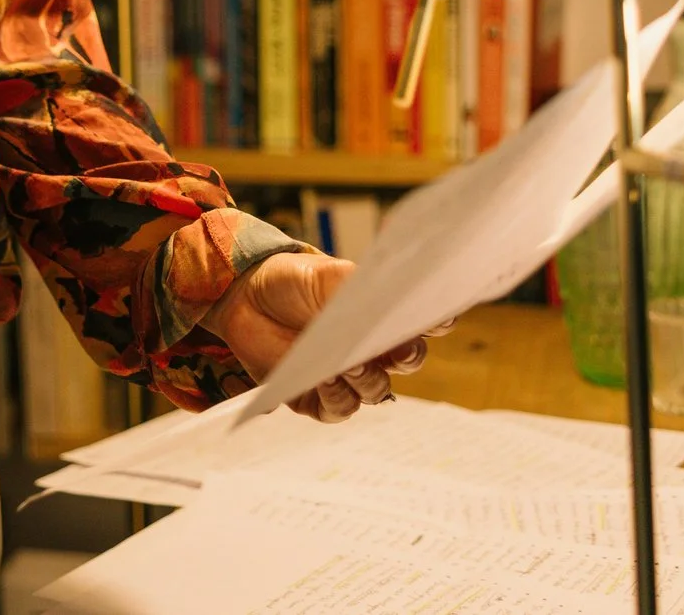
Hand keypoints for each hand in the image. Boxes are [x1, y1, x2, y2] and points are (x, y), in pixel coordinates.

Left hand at [198, 253, 437, 422]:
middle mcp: (372, 349)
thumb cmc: (293, 281)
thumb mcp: (327, 275)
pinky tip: (326, 380)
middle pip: (407, 361)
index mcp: (382, 316)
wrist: (245, 296)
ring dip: (368, 379)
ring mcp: (346, 376)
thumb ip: (357, 286)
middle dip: (408, 356)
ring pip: (375, 390)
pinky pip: (338, 409)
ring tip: (350, 363)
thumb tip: (389, 295)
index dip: (437, 321)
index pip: (422, 323)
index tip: (438, 317)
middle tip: (398, 349)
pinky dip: (337, 396)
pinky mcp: (317, 397)